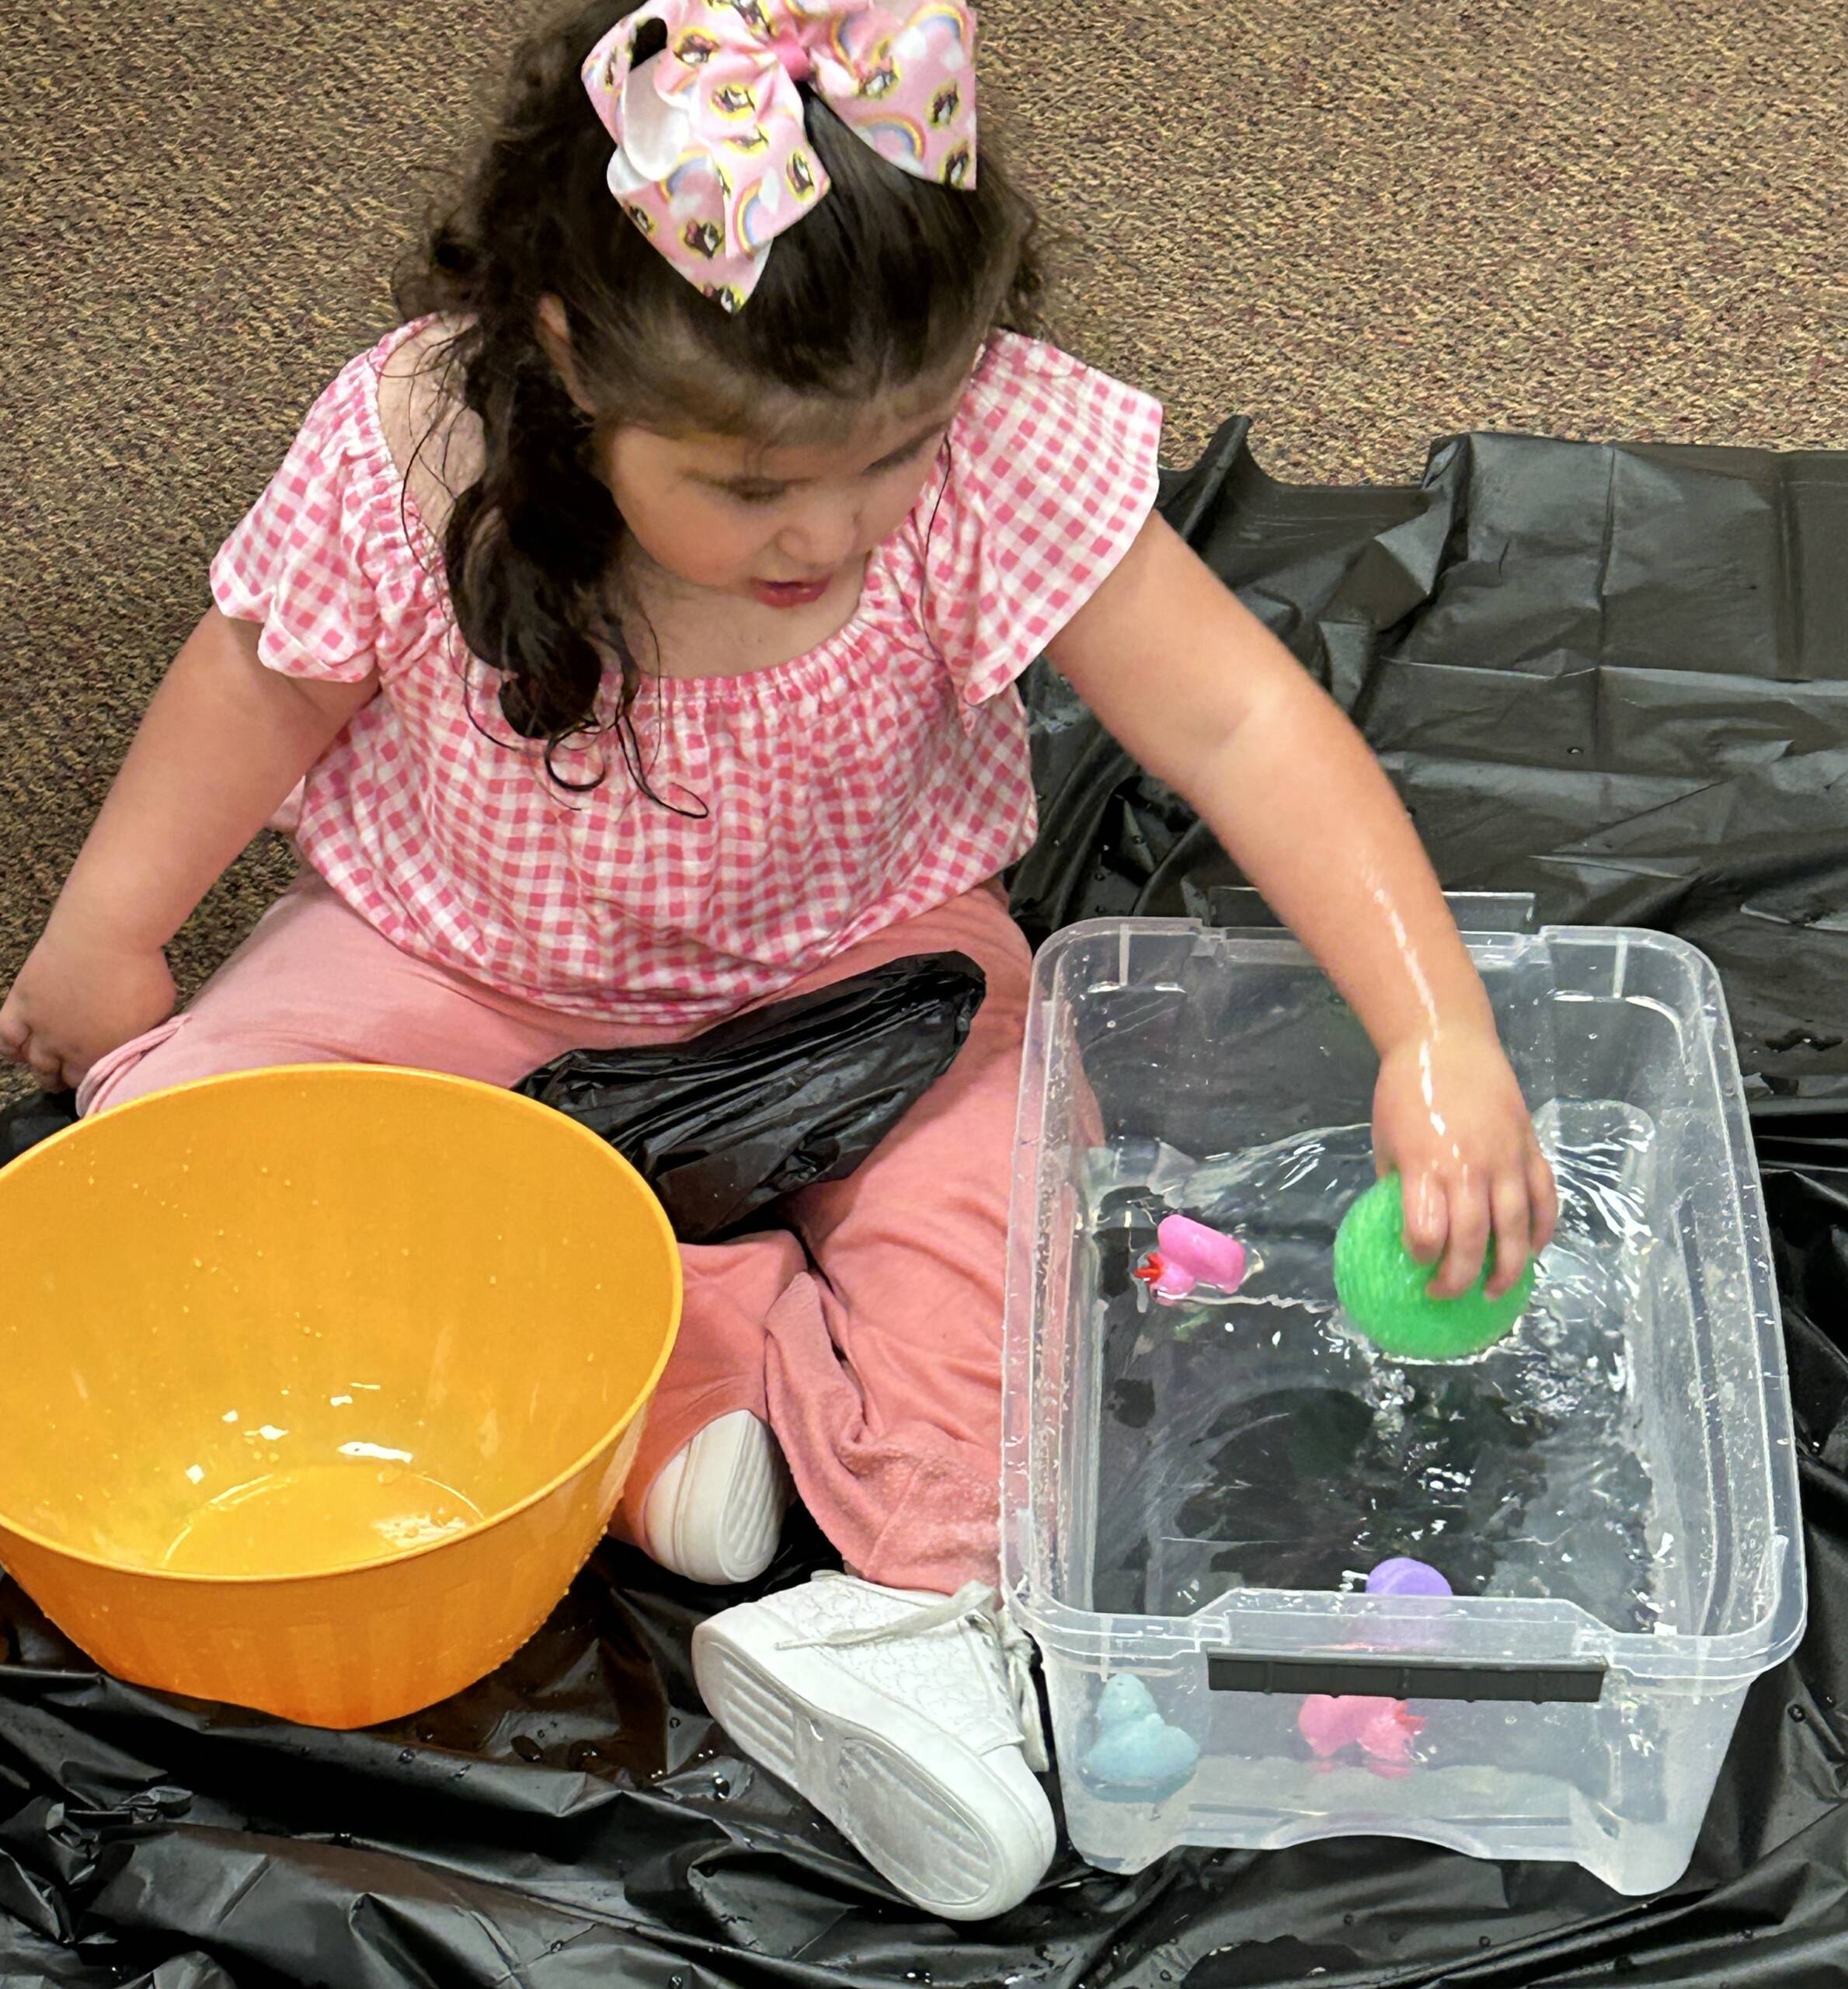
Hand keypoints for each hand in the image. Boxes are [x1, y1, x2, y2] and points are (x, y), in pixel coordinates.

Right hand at [0, 923, 175, 1092]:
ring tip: (48, 1073)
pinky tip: (15, 1052)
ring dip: (41, 1070)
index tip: (100, 1082)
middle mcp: (69, 1047)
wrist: (105, 934)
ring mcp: (41, 1026)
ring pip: (34, 1062)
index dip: (97, 1084)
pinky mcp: (22, 1003)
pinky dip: (9, 1048)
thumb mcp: (159, 1012)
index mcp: (105, 1053)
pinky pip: (5, 1036)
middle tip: (72, 1077)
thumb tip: (142, 1045)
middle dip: (68, 1079)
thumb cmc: (142, 970)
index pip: (95, 1083)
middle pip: (63, 1076)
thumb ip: (146, 1035)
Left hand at [1373, 1028, 1557, 1298]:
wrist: (1446, 1042)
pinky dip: (1543, 1228)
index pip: (1429, 1230)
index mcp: (1426, 1164)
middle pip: (1473, 1238)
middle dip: (1461, 1277)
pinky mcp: (1530, 1147)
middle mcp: (1469, 1166)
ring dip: (1509, 1266)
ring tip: (1497, 1291)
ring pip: (1516, 1226)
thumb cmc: (1406, 1089)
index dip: (1422, 1256)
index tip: (1416, 1263)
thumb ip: (1400, 1181)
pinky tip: (1533, 1250)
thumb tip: (1403, 1221)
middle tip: (1449, 1295)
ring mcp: (1506, 1158)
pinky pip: (1545, 1197)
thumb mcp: (1387, 1138)